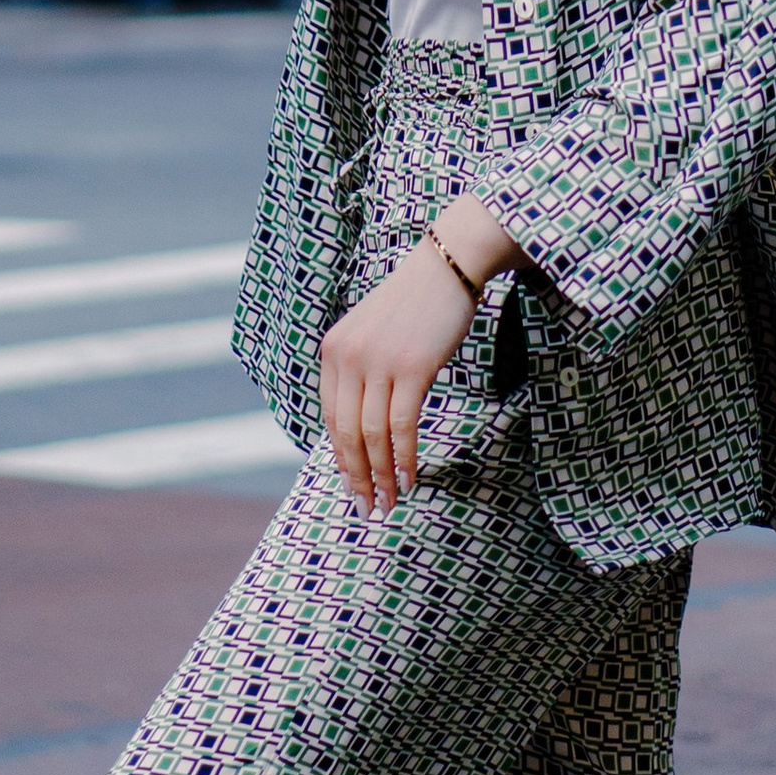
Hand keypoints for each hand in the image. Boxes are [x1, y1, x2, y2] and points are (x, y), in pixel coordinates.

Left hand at [317, 199, 518, 512]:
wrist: (445, 266)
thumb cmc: (413, 304)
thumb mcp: (370, 333)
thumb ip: (359, 371)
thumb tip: (360, 429)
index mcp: (332, 350)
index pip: (331, 418)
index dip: (341, 458)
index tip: (353, 485)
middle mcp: (348, 357)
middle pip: (348, 433)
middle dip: (358, 477)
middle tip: (369, 508)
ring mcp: (379, 363)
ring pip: (374, 436)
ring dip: (382, 476)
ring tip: (391, 502)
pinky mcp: (412, 368)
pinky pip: (402, 425)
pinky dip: (404, 457)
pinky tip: (411, 477)